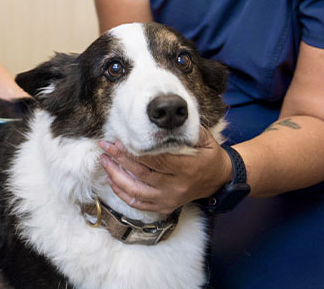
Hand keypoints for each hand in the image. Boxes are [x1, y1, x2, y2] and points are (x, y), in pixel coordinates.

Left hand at [99, 128, 232, 214]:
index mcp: (186, 168)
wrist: (219, 180)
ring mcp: (169, 199)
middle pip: (142, 175)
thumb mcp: (204, 139)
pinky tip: (112, 181)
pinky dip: (123, 194)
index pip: (155, 160)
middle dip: (120, 160)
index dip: (135, 152)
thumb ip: (187, 130)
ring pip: (136, 192)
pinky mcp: (165, 207)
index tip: (118, 140)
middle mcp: (176, 187)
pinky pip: (139, 204)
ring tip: (104, 162)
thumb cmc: (209, 156)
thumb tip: (168, 117)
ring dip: (117, 177)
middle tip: (104, 146)